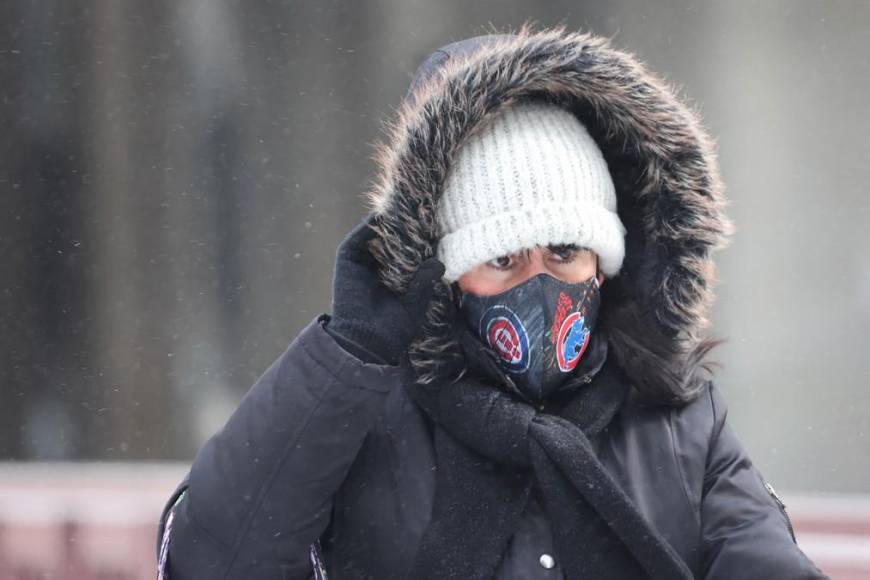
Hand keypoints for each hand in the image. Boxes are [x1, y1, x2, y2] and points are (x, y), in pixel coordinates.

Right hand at [328, 214, 445, 365]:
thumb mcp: (414, 304)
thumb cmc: (393, 331)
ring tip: (407, 206)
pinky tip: (386, 216)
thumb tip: (439, 262)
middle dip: (405, 226)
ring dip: (389, 221)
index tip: (436, 225)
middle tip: (423, 209)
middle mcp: (377, 268)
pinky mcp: (347, 260)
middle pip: (391, 240)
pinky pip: (359, 237)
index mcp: (394, 278)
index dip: (420, 239)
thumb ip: (424, 283)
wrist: (366, 344)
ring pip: (376, 235)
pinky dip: (371, 226)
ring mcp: (361, 263)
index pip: (408, 251)